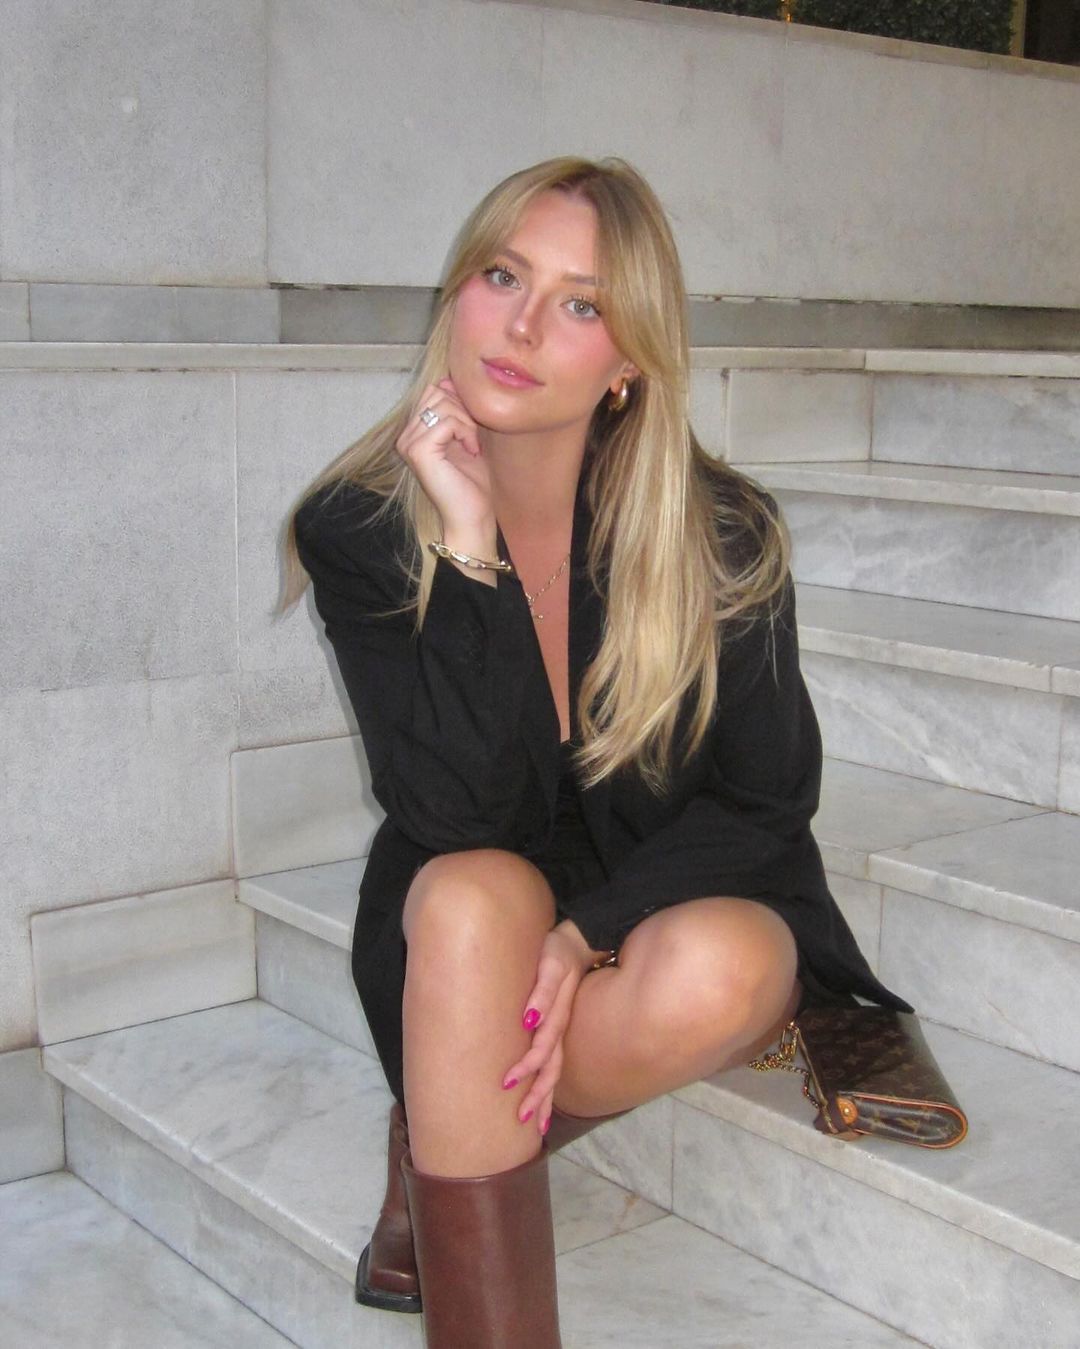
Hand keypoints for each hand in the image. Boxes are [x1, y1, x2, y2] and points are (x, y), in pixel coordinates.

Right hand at [396, 378, 494, 547]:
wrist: (472, 515)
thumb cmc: (472, 482)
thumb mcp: (466, 436)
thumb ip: (456, 410)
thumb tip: (447, 380)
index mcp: (413, 432)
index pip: (432, 391)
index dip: (458, 402)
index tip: (471, 429)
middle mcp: (405, 437)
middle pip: (436, 393)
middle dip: (463, 410)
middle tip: (473, 437)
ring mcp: (408, 443)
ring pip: (443, 405)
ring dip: (467, 423)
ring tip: (472, 446)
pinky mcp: (419, 451)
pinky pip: (447, 421)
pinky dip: (466, 433)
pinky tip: (471, 451)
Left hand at [501, 920, 597, 1135]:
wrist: (577, 943)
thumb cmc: (557, 952)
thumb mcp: (550, 964)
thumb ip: (543, 991)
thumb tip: (529, 1019)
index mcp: (557, 1016)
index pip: (542, 1050)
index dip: (526, 1068)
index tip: (506, 1083)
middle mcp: (560, 1028)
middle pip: (552, 1069)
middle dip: (538, 1095)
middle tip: (522, 1119)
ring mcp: (561, 1030)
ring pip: (555, 1071)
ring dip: (546, 1097)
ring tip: (536, 1124)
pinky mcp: (557, 1027)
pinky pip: (554, 1062)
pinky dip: (548, 1084)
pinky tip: (543, 1099)